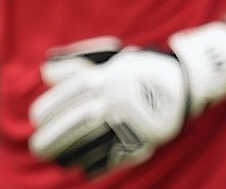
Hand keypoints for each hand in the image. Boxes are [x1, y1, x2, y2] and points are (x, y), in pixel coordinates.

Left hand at [29, 23, 225, 176]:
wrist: (186, 80)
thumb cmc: (141, 67)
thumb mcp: (112, 56)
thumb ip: (77, 62)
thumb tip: (45, 70)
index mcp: (106, 78)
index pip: (65, 97)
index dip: (46, 111)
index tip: (38, 118)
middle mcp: (115, 100)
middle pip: (73, 125)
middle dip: (50, 139)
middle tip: (39, 147)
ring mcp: (128, 122)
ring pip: (88, 146)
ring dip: (67, 155)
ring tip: (56, 158)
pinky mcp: (141, 141)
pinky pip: (110, 160)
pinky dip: (92, 167)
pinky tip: (80, 168)